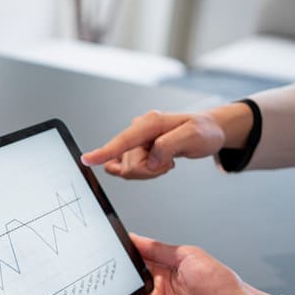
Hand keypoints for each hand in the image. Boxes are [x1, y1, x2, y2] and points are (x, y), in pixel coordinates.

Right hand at [81, 103, 252, 178]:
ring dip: (151, 171)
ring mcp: (137, 140)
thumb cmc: (203, 131)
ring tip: (168, 161)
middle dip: (150, 170)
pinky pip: (129, 168)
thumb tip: (151, 159)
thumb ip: (169, 146)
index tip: (87, 160)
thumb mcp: (193, 136)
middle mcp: (140, 129)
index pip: (123, 140)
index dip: (104, 151)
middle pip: (129, 163)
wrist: (208, 131)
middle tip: (169, 162)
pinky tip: (157, 164)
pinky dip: (145, 172)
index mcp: (150, 122)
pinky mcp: (138, 149)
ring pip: (130, 169)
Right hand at [112, 234, 277, 294]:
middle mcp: (156, 293)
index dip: (121, 258)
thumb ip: (157, 248)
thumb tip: (134, 238)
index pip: (134, 264)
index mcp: (164, 273)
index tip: (107, 249)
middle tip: (100, 267)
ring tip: (100, 285)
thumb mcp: (187, 255)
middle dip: (112, 277)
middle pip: (125, 284)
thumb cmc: (220, 285)